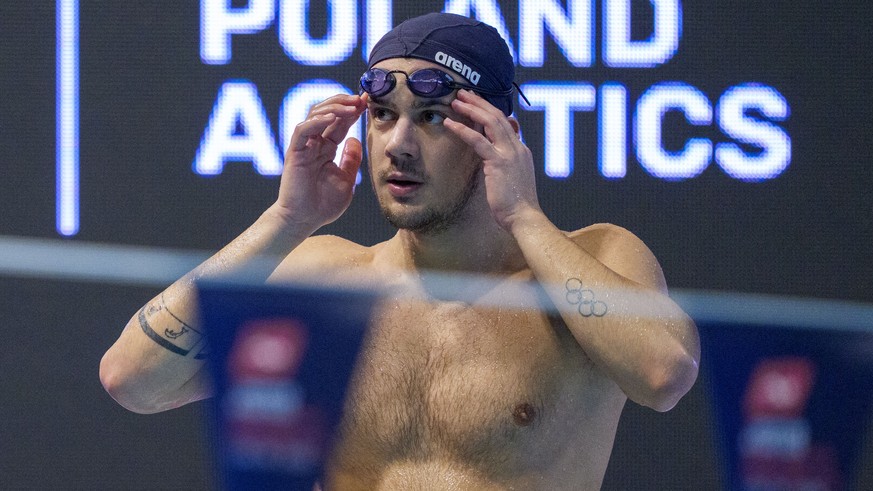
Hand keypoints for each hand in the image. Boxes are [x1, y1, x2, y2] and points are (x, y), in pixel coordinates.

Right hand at [271, 94, 367, 231]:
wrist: (304, 220)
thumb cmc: (323, 204)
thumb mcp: (346, 179)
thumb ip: (351, 159)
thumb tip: (356, 139)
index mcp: (326, 148)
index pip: (339, 122)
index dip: (352, 111)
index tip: (367, 101)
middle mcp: (314, 144)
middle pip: (327, 112)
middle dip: (344, 102)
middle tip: (361, 99)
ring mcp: (304, 146)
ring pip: (315, 115)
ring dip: (334, 107)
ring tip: (351, 106)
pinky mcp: (295, 152)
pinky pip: (303, 130)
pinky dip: (316, 121)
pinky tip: (332, 119)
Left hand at [444, 90, 541, 230]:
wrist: (524, 217)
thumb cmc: (516, 205)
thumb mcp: (513, 180)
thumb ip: (505, 166)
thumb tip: (492, 161)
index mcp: (521, 151)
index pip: (506, 124)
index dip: (490, 112)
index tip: (477, 104)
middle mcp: (518, 148)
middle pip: (498, 116)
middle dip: (480, 102)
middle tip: (464, 93)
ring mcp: (509, 153)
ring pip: (490, 122)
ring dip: (472, 108)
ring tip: (456, 100)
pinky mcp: (498, 162)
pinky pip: (478, 140)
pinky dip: (463, 129)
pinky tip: (450, 123)